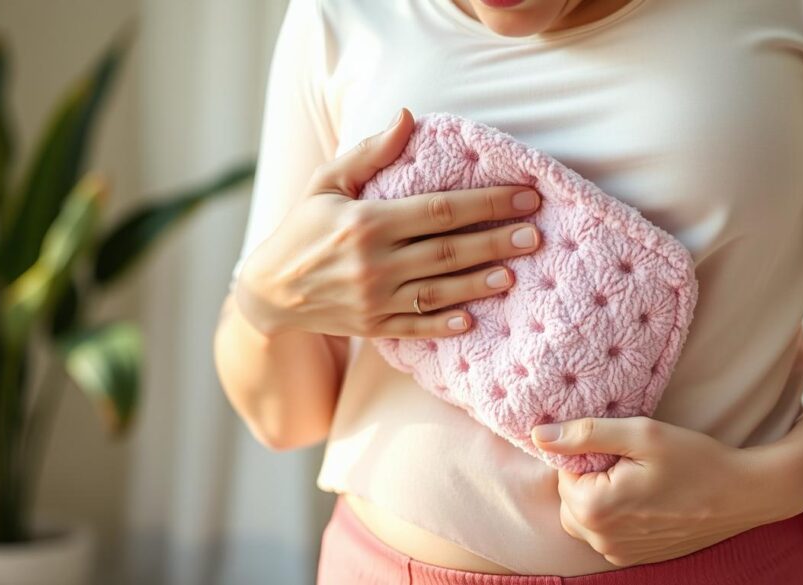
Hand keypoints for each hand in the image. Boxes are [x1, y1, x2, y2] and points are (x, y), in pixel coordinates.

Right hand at [234, 106, 541, 336]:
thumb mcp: (326, 182)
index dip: (486, 203)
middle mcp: (374, 262)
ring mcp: (375, 299)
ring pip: (439, 291)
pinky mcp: (374, 326)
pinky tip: (473, 319)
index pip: (440, 210)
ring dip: (479, 282)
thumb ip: (370, 153)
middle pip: (449, 251)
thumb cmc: (302, 228)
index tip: (523, 197)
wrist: (268, 292)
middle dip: (496, 242)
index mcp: (367, 221)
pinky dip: (444, 325)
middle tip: (535, 235)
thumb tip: (407, 116)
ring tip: (514, 273)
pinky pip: (417, 327)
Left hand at [530, 416, 802, 566]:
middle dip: (590, 477)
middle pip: (569, 497)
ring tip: (640, 479)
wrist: (744, 494)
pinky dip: (617, 514)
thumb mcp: (642, 434)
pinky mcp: (635, 557)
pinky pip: (606, 533)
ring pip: (585, 516)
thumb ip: (586, 434)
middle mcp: (601, 539)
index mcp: (596, 508)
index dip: (588, 454)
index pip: (563, 473)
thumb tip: (538, 434)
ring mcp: (618, 553)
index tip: (621, 448)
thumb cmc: (696, 459)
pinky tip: (648, 498)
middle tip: (630, 461)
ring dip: (602, 496)